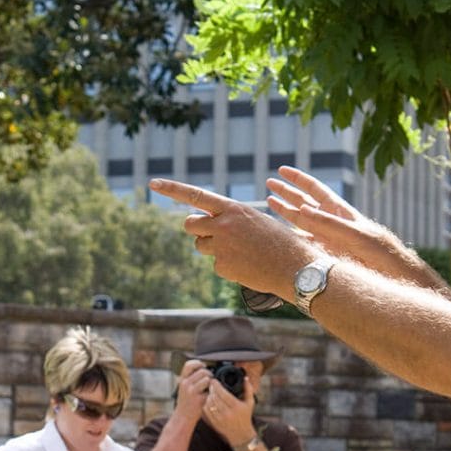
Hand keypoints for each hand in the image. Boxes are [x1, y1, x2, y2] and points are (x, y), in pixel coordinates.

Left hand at [148, 178, 316, 296]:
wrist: (297, 268)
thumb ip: (232, 220)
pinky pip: (215, 265)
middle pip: (190, 224)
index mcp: (233, 209)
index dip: (172, 189)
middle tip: (212, 234)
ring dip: (213, 248)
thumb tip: (210, 228)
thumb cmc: (283, 242)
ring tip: (240, 251)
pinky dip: (228, 266)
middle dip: (196, 229)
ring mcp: (220, 247)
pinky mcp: (222, 267)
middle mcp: (223, 225)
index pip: (196, 195)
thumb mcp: (258, 221)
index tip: (153, 182)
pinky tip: (247, 266)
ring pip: (200, 246)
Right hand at [174, 360, 211, 423]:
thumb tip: (203, 367)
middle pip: (202, 371)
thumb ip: (190, 378)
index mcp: (182, 380)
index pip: (189, 364)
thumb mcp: (183, 388)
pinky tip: (207, 396)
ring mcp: (192, 392)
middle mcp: (185, 384)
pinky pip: (210, 390)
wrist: (183, 417)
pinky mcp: (199, 399)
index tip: (203, 366)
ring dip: (211, 383)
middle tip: (210, 380)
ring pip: (207, 379)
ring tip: (208, 388)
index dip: (198, 363)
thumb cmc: (185, 402)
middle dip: (209, 374)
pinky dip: (211, 392)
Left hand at [202, 377, 255, 447]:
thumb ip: (248, 390)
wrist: (241, 434)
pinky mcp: (215, 422)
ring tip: (210, 392)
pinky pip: (206, 411)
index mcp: (236, 406)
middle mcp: (227, 413)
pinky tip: (208, 401)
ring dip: (208, 396)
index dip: (216, 385)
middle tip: (210, 385)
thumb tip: (246, 378)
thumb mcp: (250, 403)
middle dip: (211, 389)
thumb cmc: (245, 416)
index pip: (222, 393)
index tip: (214, 380)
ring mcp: (220, 418)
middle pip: (214, 397)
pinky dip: (206, 404)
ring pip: (209, 403)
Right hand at [268, 165, 439, 286]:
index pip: (315, 190)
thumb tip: (303, 209)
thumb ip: (330, 223)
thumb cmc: (380, 252)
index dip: (299, 179)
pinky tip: (278, 233)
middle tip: (269, 182)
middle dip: (287, 192)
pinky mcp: (324, 255)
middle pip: (304, 202)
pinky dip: (289, 237)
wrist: (390, 276)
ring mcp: (326, 239)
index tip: (282, 170)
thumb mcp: (357, 234)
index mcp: (340, 212)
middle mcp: (331, 223)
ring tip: (268, 201)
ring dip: (285, 212)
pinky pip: (303, 243)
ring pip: (300, 223)